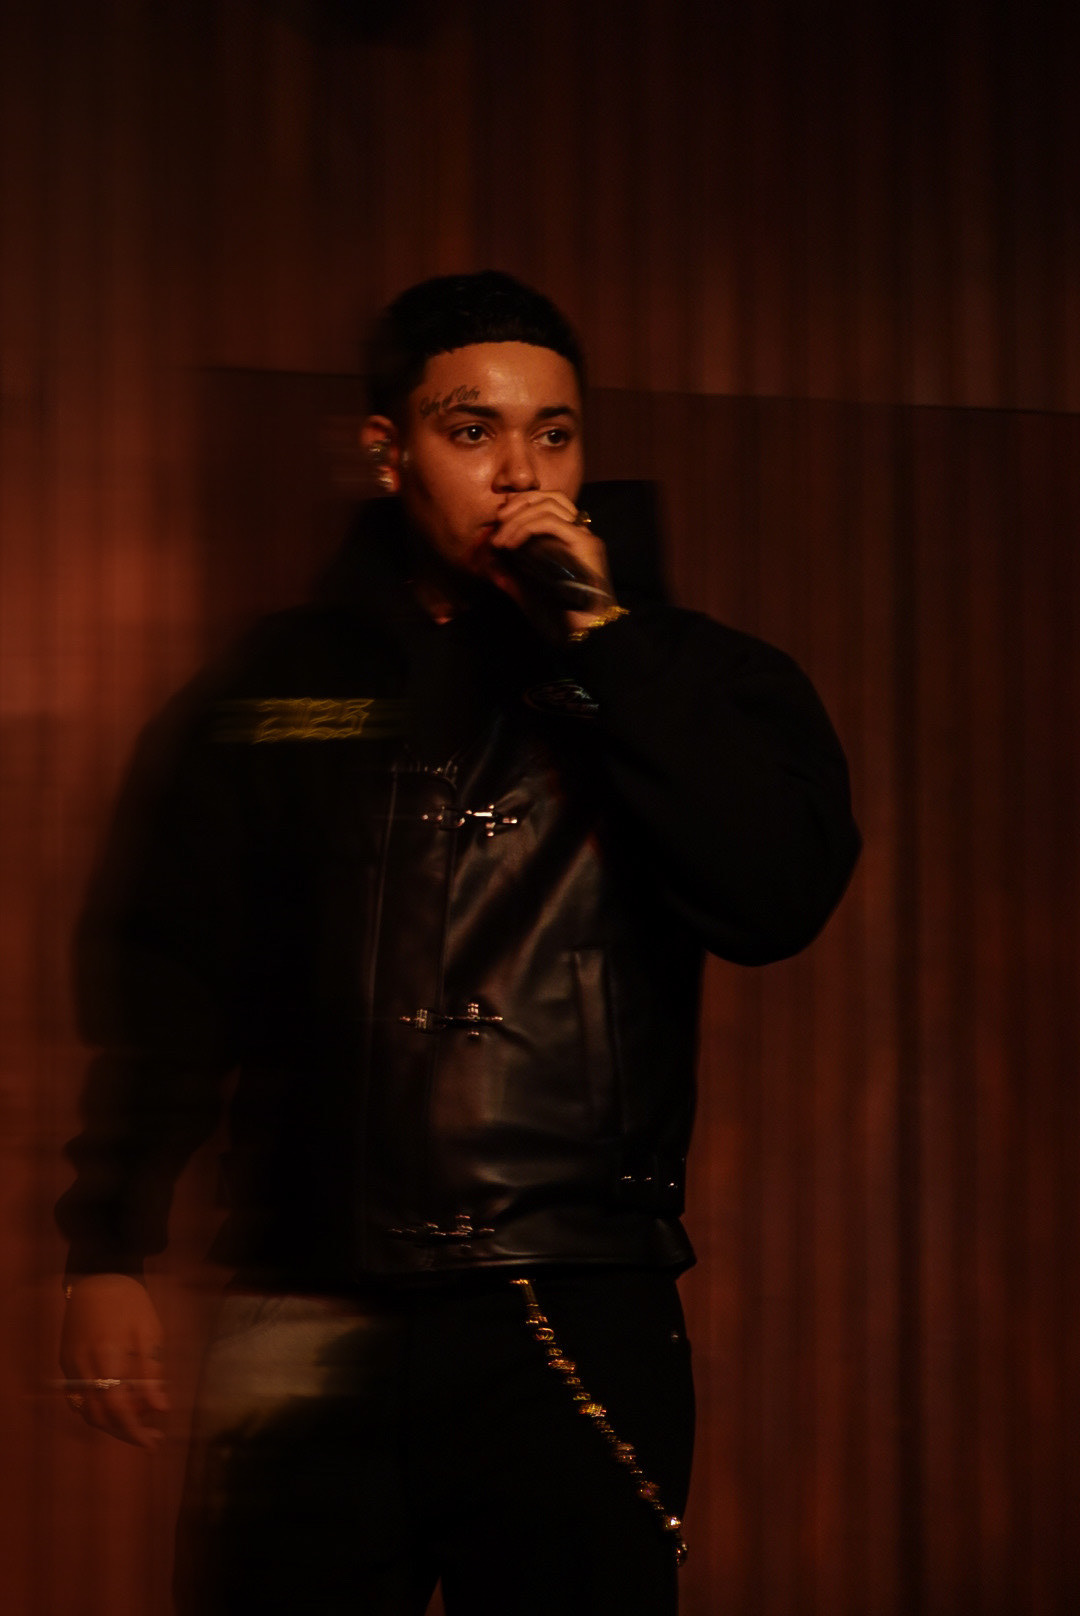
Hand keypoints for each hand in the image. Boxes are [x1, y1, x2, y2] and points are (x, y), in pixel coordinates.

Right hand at [60, 1274, 168, 1448]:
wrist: (97, 1277)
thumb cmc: (130, 1301)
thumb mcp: (151, 1330)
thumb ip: (152, 1370)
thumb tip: (161, 1408)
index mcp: (108, 1356)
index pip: (118, 1408)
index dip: (134, 1430)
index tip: (153, 1442)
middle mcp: (84, 1366)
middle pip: (99, 1416)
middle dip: (125, 1432)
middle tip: (150, 1437)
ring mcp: (70, 1366)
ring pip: (86, 1411)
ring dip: (110, 1424)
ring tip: (138, 1424)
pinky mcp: (65, 1363)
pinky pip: (79, 1398)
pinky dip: (97, 1409)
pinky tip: (117, 1407)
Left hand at [488, 491, 616, 637]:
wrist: (587, 636)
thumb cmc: (563, 621)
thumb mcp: (530, 595)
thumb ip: (513, 580)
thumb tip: (491, 566)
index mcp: (572, 542)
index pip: (549, 505)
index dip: (523, 504)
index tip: (500, 520)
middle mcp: (582, 535)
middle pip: (552, 496)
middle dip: (519, 502)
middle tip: (498, 521)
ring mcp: (586, 538)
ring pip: (550, 505)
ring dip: (518, 517)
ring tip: (501, 539)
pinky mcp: (586, 545)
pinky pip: (550, 523)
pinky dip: (525, 528)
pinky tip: (510, 545)